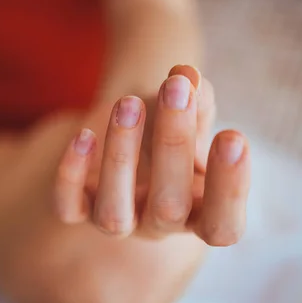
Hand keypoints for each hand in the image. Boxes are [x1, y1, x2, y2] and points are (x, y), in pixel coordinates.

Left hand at [54, 65, 250, 245]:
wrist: (132, 136)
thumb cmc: (172, 129)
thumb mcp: (191, 117)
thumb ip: (197, 102)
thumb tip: (188, 77)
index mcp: (199, 213)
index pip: (222, 225)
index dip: (230, 190)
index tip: (233, 135)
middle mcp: (158, 225)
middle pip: (168, 208)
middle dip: (174, 146)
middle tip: (176, 90)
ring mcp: (118, 221)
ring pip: (114, 213)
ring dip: (120, 157)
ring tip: (128, 103)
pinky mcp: (79, 210)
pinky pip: (68, 207)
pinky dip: (72, 175)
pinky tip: (83, 135)